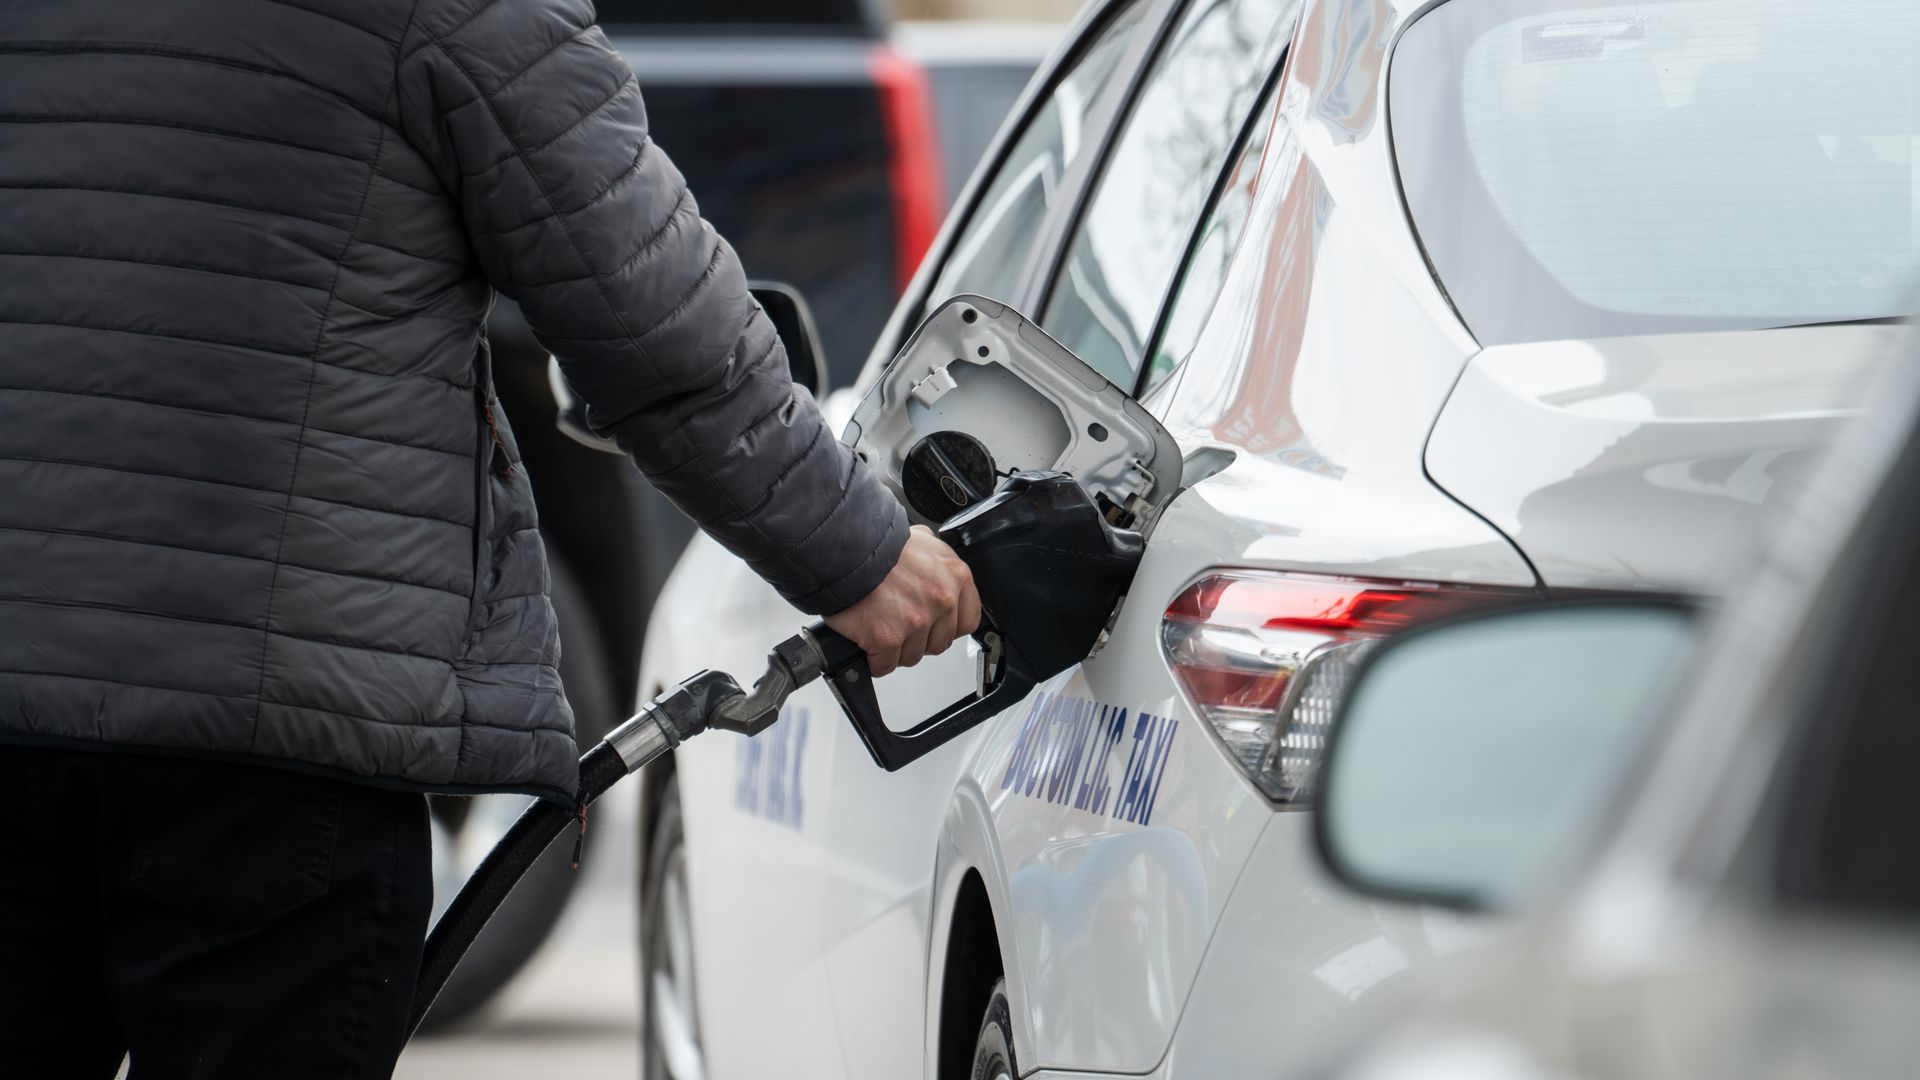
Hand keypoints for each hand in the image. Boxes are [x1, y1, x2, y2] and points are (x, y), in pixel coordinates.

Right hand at [825, 525, 981, 676]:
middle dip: (919, 639)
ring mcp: (916, 621)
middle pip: (939, 643)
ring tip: (881, 628)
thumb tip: (938, 572)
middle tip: (899, 625)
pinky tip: (867, 643)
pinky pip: (885, 665)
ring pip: (913, 656)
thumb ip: (936, 563)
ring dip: (896, 650)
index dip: (946, 626)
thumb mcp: (922, 540)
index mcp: (955, 577)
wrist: (843, 549)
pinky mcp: (888, 638)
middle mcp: (941, 600)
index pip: (967, 621)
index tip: (934, 625)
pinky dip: (874, 660)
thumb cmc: (876, 544)